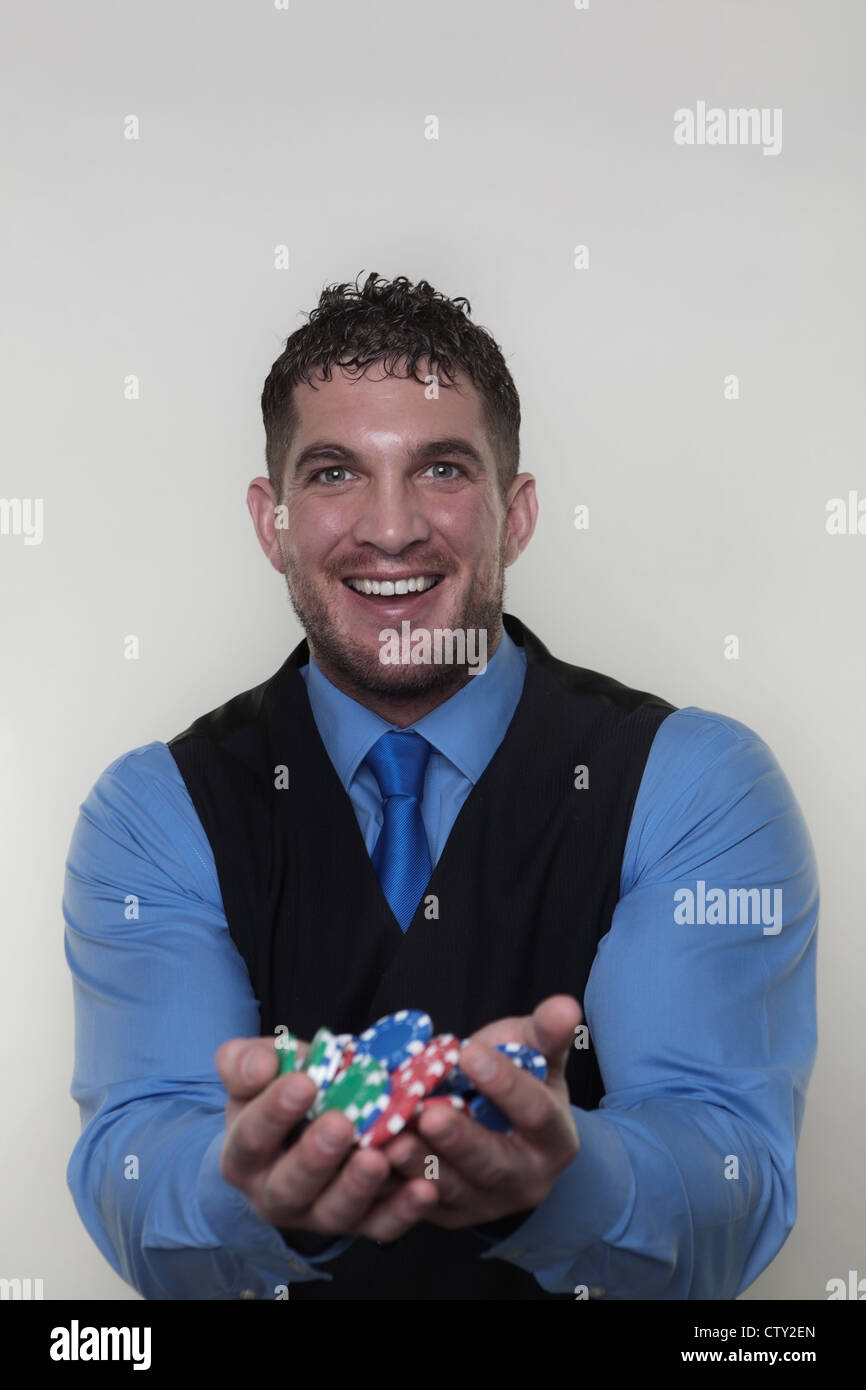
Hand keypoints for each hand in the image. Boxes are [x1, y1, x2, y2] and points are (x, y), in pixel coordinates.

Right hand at [215, 1036, 438, 1241]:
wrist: (312, 1122)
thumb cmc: (283, 1089)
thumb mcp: (257, 1070)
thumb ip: (246, 1063)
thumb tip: (261, 1067)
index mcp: (244, 1154)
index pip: (251, 1137)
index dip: (274, 1112)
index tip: (303, 1083)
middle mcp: (275, 1193)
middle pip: (290, 1185)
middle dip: (315, 1157)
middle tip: (340, 1125)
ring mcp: (318, 1213)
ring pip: (335, 1211)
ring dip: (359, 1187)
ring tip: (379, 1158)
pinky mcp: (360, 1223)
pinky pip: (380, 1225)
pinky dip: (403, 1210)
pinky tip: (424, 1188)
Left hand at [384, 995, 581, 1228]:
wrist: (499, 1127)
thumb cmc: (517, 1078)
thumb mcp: (533, 1053)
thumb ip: (546, 1032)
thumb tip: (565, 1006)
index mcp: (554, 1139)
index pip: (535, 1113)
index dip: (505, 1084)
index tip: (469, 1052)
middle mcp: (526, 1180)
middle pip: (492, 1162)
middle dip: (459, 1139)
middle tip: (429, 1114)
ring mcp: (486, 1202)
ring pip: (451, 1187)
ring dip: (419, 1164)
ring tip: (391, 1140)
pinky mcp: (448, 1214)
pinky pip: (419, 1204)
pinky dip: (394, 1184)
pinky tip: (372, 1159)